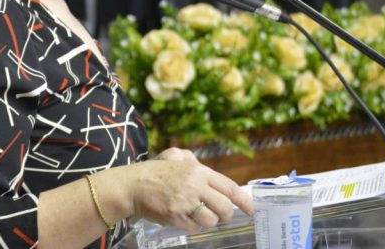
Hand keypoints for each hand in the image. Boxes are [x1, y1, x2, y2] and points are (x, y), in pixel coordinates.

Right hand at [130, 152, 253, 230]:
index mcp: (198, 170)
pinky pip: (194, 227)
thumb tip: (211, 175)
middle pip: (224, 207)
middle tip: (220, 215)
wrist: (133, 185)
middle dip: (226, 215)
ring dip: (208, 221)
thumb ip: (194, 161)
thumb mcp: (175, 156)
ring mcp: (185, 202)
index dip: (244, 201)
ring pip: (211, 220)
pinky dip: (192, 225)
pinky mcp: (176, 216)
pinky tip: (182, 216)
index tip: (251, 209)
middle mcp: (194, 185)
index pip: (229, 187)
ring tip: (197, 214)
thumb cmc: (155, 171)